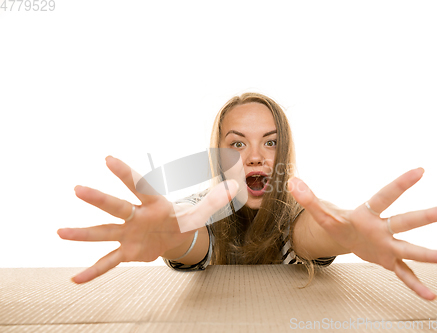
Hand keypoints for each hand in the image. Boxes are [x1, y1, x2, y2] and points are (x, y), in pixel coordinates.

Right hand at [58, 156, 237, 283]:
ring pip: (104, 233)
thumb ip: (214, 201)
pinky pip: (108, 262)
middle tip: (78, 188)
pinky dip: (94, 272)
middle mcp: (135, 216)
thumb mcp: (199, 213)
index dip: (126, 173)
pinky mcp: (126, 252)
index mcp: (153, 204)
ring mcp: (128, 234)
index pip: (139, 186)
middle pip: (116, 207)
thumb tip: (234, 187)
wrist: (171, 237)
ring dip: (84, 234)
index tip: (108, 158)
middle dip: (99, 199)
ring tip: (61, 232)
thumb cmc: (182, 219)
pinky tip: (75, 281)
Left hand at [289, 168, 436, 300]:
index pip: (385, 196)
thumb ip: (307, 199)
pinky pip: (404, 274)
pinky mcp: (388, 261)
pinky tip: (431, 297)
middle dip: (429, 215)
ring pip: (411, 249)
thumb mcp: (322, 213)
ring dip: (430, 254)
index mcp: (368, 213)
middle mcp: (383, 228)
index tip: (421, 170)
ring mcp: (389, 245)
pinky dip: (415, 285)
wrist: (347, 236)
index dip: (400, 183)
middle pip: (407, 220)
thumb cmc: (338, 221)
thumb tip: (291, 182)